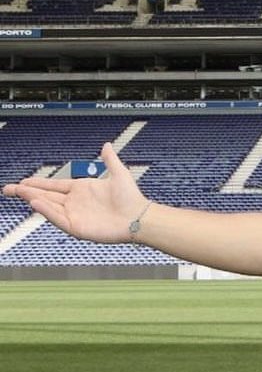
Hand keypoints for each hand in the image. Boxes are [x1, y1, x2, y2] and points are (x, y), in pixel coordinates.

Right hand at [1, 142, 148, 242]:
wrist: (138, 217)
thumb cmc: (131, 198)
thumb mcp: (119, 174)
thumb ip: (110, 160)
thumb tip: (106, 145)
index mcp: (81, 189)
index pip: (54, 185)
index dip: (38, 184)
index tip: (23, 182)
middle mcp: (75, 202)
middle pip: (46, 196)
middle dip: (26, 192)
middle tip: (8, 188)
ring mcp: (75, 215)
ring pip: (48, 206)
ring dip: (34, 199)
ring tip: (19, 192)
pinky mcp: (77, 227)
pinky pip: (57, 218)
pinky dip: (46, 211)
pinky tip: (36, 203)